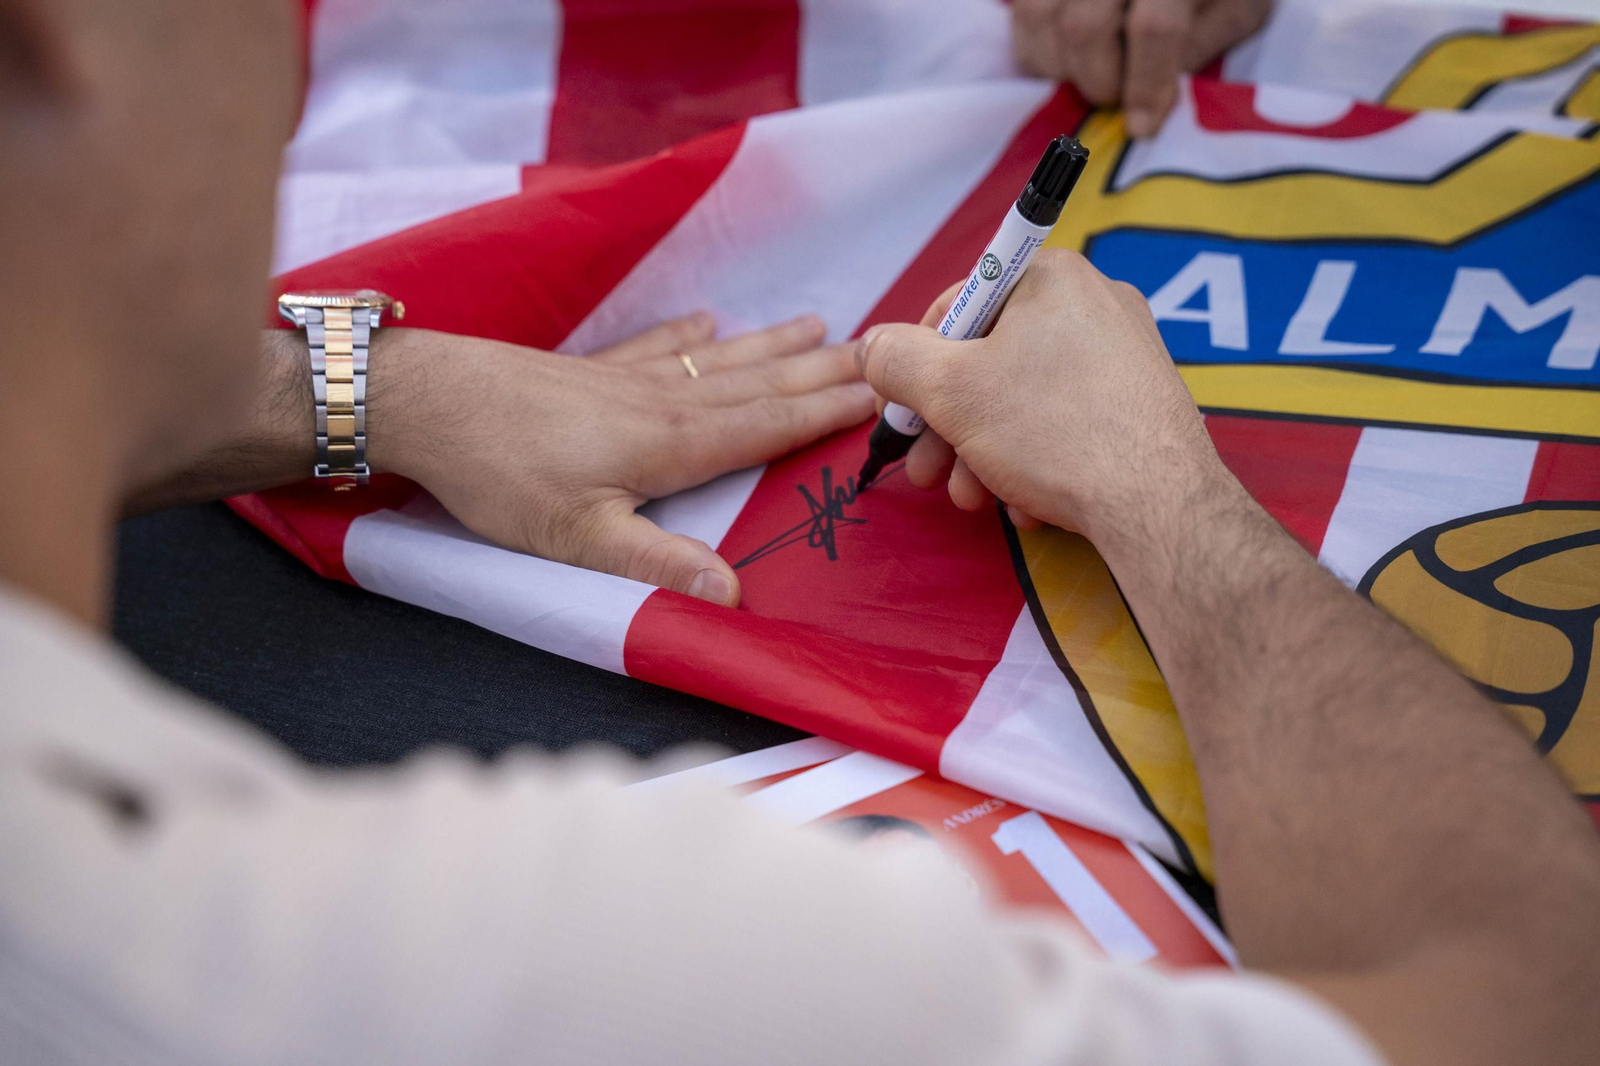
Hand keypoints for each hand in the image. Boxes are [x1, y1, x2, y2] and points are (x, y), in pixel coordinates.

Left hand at [371, 314, 872, 606]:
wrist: (429, 401)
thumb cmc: (499, 474)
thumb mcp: (576, 536)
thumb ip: (655, 563)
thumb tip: (732, 595)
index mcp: (670, 444)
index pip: (765, 426)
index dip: (823, 413)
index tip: (879, 393)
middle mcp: (660, 403)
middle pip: (755, 385)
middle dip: (818, 371)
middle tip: (876, 350)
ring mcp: (624, 380)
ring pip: (716, 360)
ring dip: (771, 347)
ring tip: (818, 326)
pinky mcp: (587, 371)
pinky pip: (655, 346)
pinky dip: (687, 333)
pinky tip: (707, 319)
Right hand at [856, 249, 1220, 545]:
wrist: (1157, 504)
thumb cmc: (1053, 432)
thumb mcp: (951, 392)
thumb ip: (896, 360)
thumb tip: (871, 347)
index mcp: (1050, 276)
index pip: (958, 304)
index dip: (917, 363)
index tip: (902, 414)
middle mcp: (1094, 302)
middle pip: (991, 359)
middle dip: (949, 425)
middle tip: (925, 471)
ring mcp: (1125, 354)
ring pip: (1026, 399)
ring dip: (984, 452)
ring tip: (973, 500)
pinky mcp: (1142, 403)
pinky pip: (1068, 421)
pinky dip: (1035, 459)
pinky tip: (1025, 504)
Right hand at [1012, 0, 1272, 136]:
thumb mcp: (1237, 11)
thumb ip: (1202, 46)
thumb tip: (1151, 99)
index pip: (1153, 28)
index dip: (1145, 85)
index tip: (1142, 125)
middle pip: (1084, 27)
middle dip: (1099, 80)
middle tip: (1116, 96)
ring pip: (1040, 18)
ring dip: (1062, 68)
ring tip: (1093, 74)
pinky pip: (1019, 13)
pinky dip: (1038, 48)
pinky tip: (1068, 56)